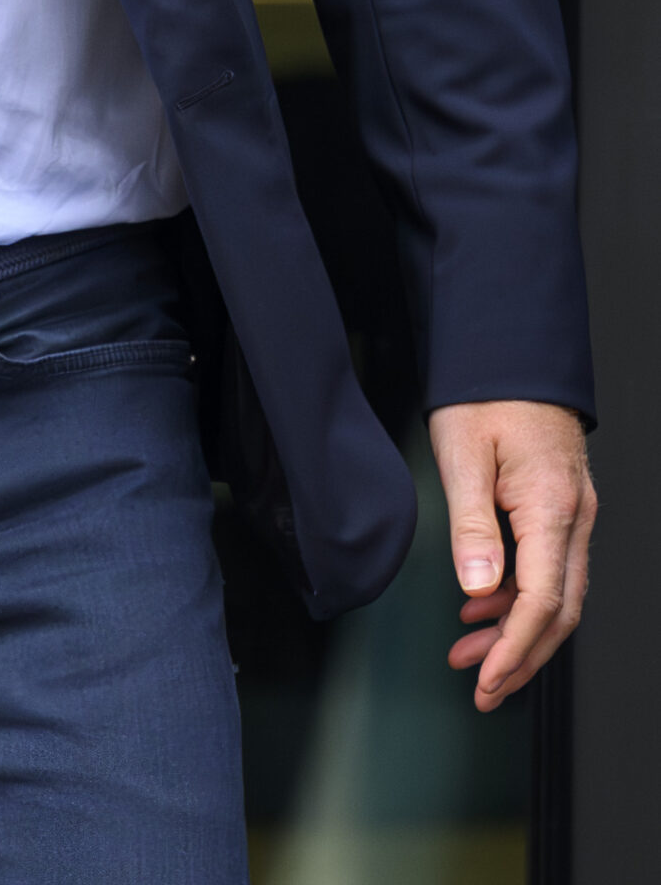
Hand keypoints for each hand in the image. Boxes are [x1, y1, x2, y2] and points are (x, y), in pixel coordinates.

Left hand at [428, 398, 594, 709]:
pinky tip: (482, 607)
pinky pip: (548, 567)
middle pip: (559, 611)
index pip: (543, 603)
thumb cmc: (486, 395)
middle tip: (481, 689)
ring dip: (515, 630)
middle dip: (520, 656)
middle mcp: (575, 517)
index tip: (487, 682)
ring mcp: (573, 513)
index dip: (515, 650)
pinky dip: (517, 596)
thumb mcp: (464, 455)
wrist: (511, 351)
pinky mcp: (561, 506)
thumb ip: (472, 526)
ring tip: (467, 654)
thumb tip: (479, 590)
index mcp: (553, 508)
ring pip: (555, 593)